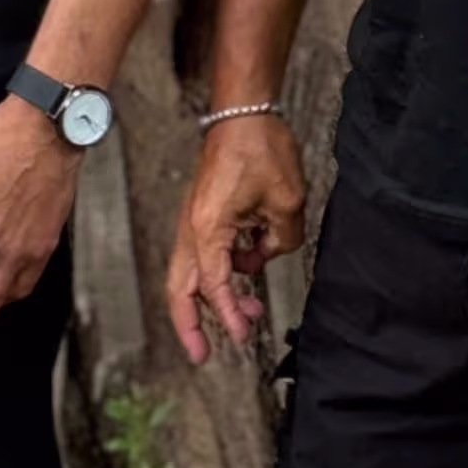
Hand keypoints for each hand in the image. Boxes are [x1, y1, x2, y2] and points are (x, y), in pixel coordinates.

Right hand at [166, 113, 309, 363]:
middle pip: (180, 289)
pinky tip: (251, 267)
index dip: (229, 317)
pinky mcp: (203, 214)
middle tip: (203, 355)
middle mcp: (192, 229)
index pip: (216, 286)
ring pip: (190, 274)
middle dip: (189, 326)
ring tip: (246, 313)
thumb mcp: (287, 201)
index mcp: (208, 229)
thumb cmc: (259, 147)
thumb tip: (270, 254)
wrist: (243, 112)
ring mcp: (194, 221)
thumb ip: (282, 240)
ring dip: (213, 298)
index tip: (243, 337)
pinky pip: (205, 255)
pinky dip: (221, 271)